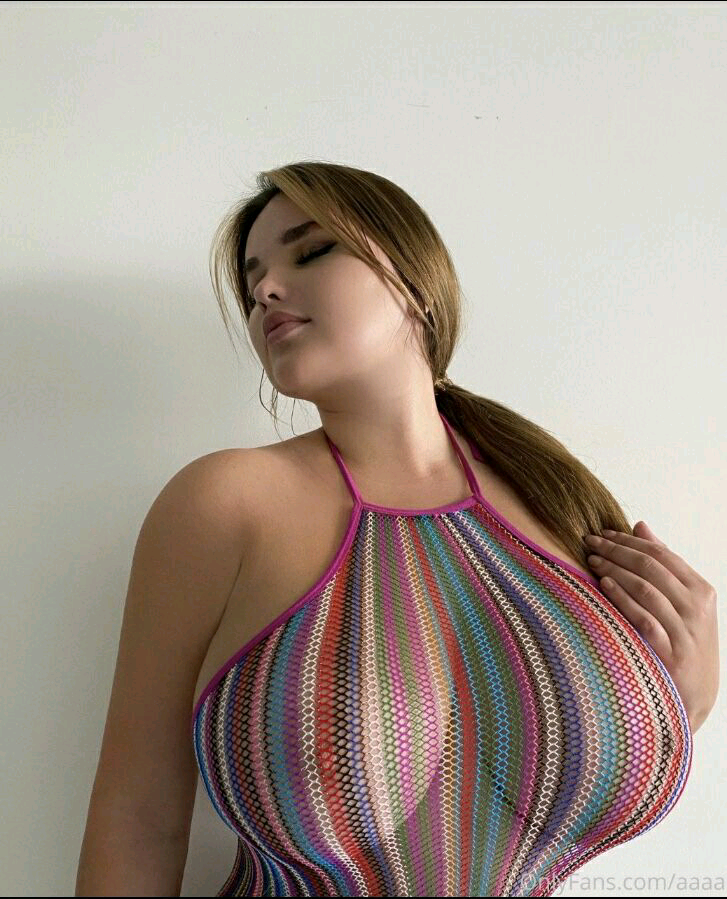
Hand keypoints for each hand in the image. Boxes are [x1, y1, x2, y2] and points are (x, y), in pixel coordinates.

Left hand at [584, 520, 718, 733]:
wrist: (694, 699)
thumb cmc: (684, 644)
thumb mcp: (683, 604)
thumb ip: (663, 565)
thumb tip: (640, 526)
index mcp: (701, 591)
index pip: (662, 555)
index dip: (629, 541)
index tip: (603, 532)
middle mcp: (696, 609)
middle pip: (651, 567)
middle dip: (617, 550)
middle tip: (590, 541)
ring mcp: (685, 632)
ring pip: (646, 588)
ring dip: (615, 570)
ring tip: (592, 560)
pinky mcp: (670, 654)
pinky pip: (642, 618)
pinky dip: (622, 599)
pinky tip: (603, 586)